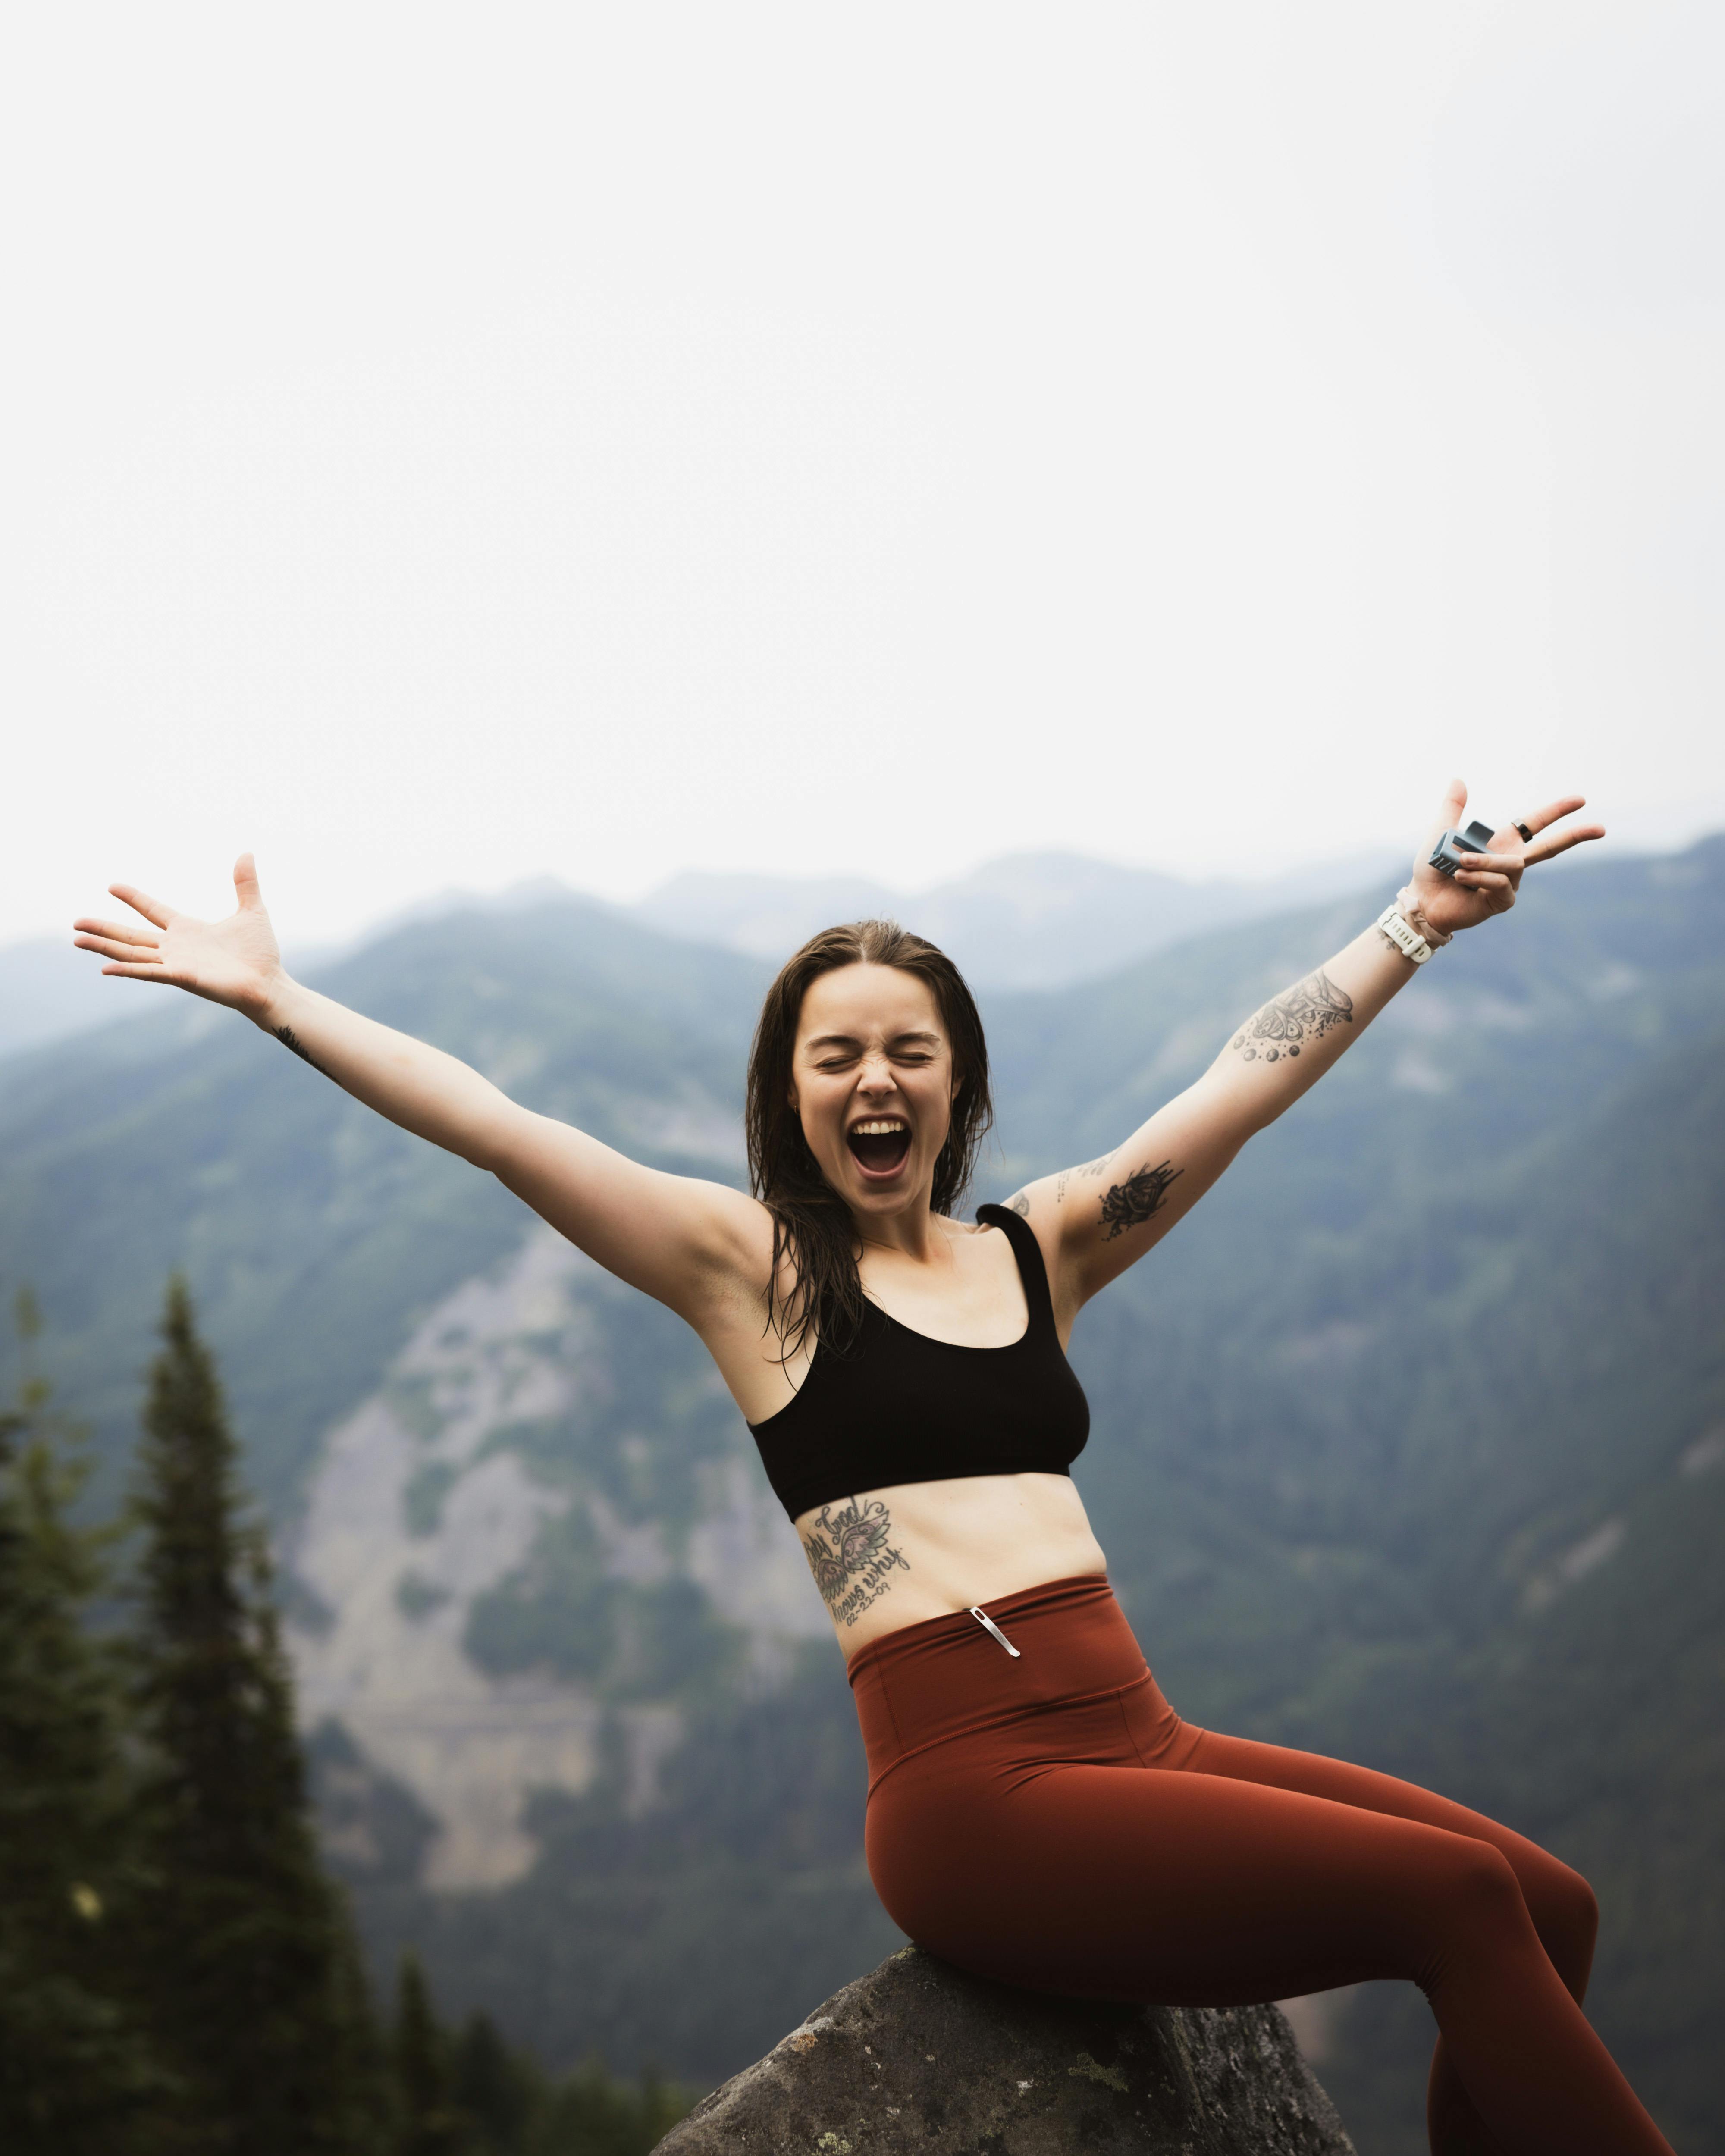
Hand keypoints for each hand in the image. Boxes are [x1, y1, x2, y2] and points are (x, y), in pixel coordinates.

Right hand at [72, 854, 287, 1019]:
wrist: (269, 983)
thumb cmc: (260, 953)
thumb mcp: (252, 910)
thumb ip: (245, 883)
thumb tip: (247, 852)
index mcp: (187, 930)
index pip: (153, 910)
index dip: (134, 898)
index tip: (112, 885)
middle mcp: (176, 947)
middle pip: (131, 936)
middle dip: (103, 928)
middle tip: (76, 923)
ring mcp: (176, 963)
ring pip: (131, 953)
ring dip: (104, 946)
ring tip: (77, 939)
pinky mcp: (182, 978)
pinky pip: (149, 973)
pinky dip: (128, 969)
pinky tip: (105, 967)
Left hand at [1407, 780, 1604, 937]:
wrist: (1423, 901)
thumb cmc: (1433, 870)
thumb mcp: (1441, 833)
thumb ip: (1453, 809)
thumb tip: (1458, 779)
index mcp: (1501, 842)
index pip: (1535, 823)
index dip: (1557, 811)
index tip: (1580, 800)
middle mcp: (1511, 861)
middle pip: (1551, 847)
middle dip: (1576, 835)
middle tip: (1602, 828)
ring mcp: (1510, 883)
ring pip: (1513, 864)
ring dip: (1484, 861)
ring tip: (1459, 864)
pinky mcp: (1503, 901)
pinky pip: (1501, 883)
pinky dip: (1480, 878)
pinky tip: (1462, 880)